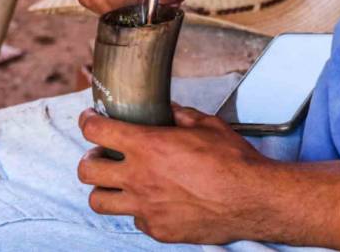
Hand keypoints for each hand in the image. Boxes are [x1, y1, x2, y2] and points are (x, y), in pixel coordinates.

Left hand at [77, 106, 276, 243]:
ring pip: (98, 201)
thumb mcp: (207, 125)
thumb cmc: (233, 161)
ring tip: (119, 182)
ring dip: (104, 188)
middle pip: (87, 169)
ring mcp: (145, 207)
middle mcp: (139, 178)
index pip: (96, 131)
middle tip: (103, 154)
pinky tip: (153, 200)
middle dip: (89, 158)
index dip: (88, 121)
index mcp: (148, 146)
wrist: (252, 199)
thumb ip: (181, 116)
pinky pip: (134, 219)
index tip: (91, 119)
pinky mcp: (157, 229)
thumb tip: (170, 111)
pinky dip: (137, 209)